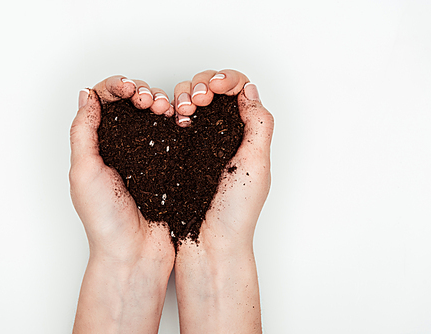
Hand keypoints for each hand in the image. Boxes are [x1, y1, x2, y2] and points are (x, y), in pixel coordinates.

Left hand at [70, 76, 174, 332]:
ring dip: (158, 101)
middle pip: (129, 103)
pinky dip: (174, 119)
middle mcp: (120, 146)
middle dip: (139, 91)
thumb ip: (83, 131)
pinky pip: (170, 132)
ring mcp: (145, 154)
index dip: (115, 88)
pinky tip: (177, 118)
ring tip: (164, 109)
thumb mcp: (84, 172)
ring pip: (152, 113)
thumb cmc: (105, 221)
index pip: (102, 102)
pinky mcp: (167, 163)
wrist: (135, 253)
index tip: (128, 90)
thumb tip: (87, 94)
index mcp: (96, 145)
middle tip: (147, 101)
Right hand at [173, 69, 273, 333]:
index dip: (226, 80)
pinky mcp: (177, 151)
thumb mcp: (256, 166)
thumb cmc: (234, 214)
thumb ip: (258, 125)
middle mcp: (222, 134)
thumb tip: (249, 89)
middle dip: (202, 84)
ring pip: (189, 100)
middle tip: (197, 101)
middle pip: (211, 89)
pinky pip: (172, 120)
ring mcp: (198, 141)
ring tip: (184, 112)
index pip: (238, 91)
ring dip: (185, 95)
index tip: (215, 88)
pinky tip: (173, 118)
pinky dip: (172, 111)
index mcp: (245, 135)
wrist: (207, 245)